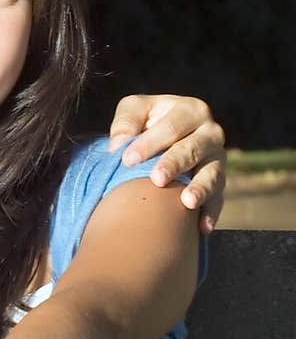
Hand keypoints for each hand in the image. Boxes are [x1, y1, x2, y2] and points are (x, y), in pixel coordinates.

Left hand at [108, 94, 225, 233]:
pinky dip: (211, 214)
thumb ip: (126, 121)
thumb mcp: (135, 110)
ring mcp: (218, 160)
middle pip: (192, 149)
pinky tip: (202, 228)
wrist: (165, 141)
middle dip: (174, 164)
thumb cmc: (146, 123)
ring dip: (200, 189)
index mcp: (191, 110)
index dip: (150, 142)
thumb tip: (119, 144)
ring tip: (186, 202)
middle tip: (157, 179)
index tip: (127, 159)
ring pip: (211, 174)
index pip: (171, 126)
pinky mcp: (219, 183)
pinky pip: (218, 199)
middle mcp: (211, 133)